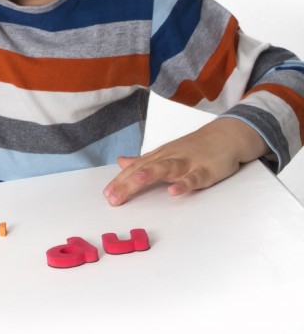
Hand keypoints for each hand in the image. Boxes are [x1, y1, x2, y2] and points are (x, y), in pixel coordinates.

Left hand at [102, 117, 267, 204]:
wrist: (225, 136)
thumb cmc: (194, 148)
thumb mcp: (165, 154)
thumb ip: (143, 161)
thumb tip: (121, 162)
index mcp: (159, 157)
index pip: (134, 169)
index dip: (120, 181)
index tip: (107, 195)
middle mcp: (169, 158)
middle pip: (144, 169)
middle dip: (127, 183)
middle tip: (112, 198)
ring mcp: (187, 163)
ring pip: (166, 168)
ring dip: (150, 174)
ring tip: (135, 181)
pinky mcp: (206, 170)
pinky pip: (194, 177)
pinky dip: (184, 183)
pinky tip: (174, 191)